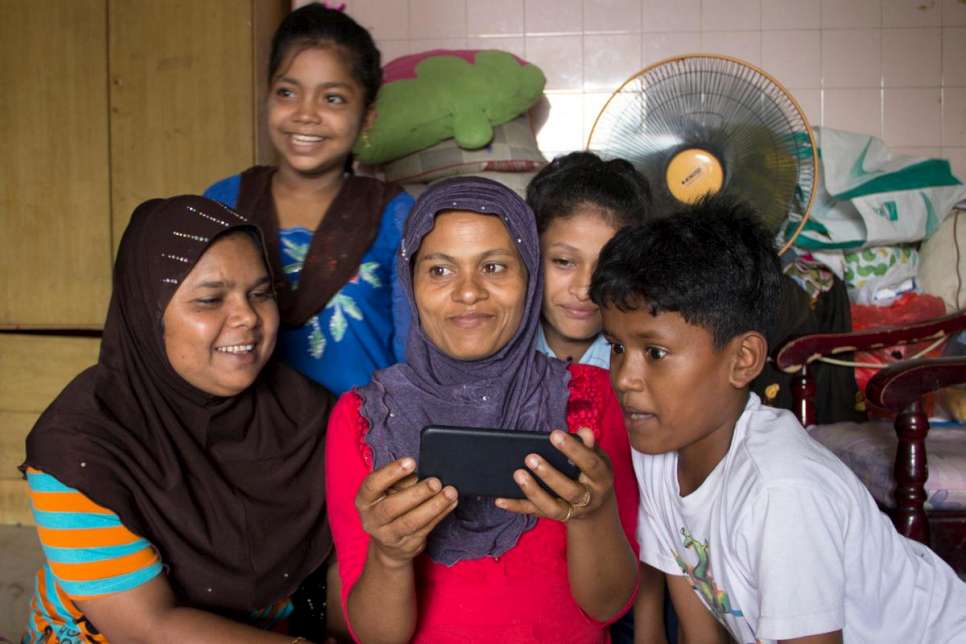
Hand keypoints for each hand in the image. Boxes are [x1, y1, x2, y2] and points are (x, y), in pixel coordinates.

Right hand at [355, 457, 457, 567]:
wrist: (388, 544)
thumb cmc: (389, 506)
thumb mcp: (388, 491)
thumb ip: (400, 481)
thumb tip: (419, 471)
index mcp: (364, 500)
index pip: (372, 485)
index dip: (391, 472)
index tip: (411, 462)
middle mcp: (372, 520)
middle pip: (392, 507)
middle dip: (417, 493)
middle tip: (435, 482)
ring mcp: (389, 536)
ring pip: (412, 522)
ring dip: (434, 506)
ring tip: (450, 493)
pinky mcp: (407, 546)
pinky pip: (426, 529)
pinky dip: (440, 515)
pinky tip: (451, 503)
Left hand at [495, 427, 613, 522]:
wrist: (596, 505)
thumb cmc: (592, 472)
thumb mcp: (597, 457)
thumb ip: (588, 445)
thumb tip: (584, 431)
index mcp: (601, 478)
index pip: (590, 464)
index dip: (573, 450)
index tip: (554, 434)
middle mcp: (589, 498)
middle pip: (570, 491)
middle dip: (549, 474)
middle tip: (530, 457)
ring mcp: (572, 511)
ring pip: (553, 507)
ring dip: (533, 492)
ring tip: (517, 474)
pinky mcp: (555, 517)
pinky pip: (535, 513)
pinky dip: (517, 506)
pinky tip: (500, 499)